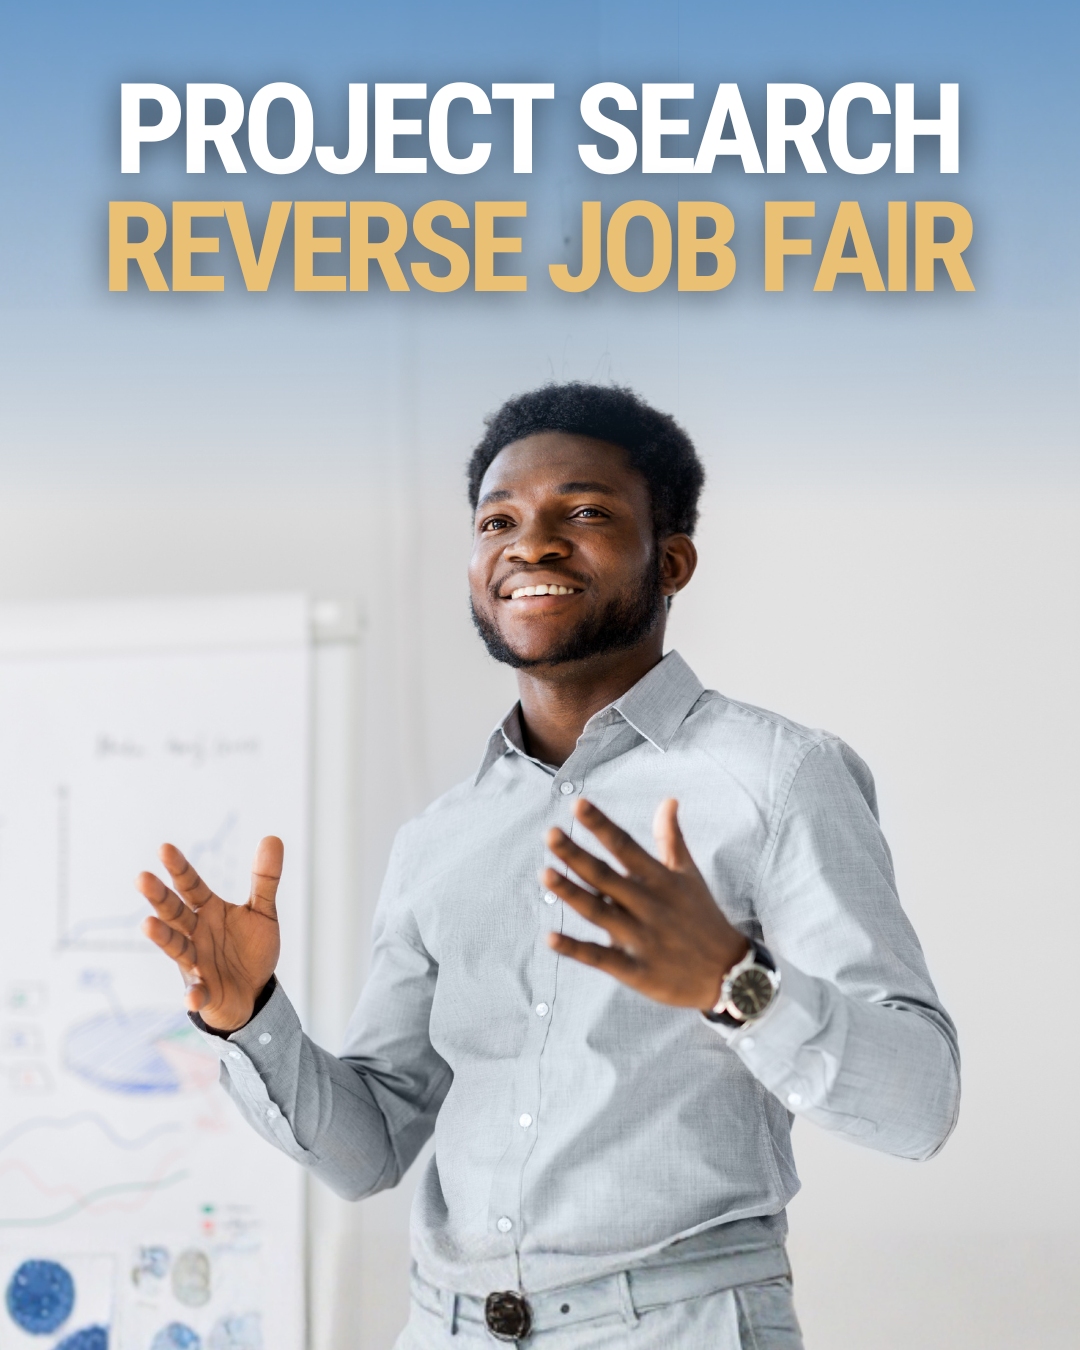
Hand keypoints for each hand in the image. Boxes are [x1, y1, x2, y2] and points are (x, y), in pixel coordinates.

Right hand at [135, 836, 282, 1031]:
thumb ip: (265, 879)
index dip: (179, 868)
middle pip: (174, 912)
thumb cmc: (249, 949)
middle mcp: (195, 934)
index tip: (164, 847)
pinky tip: (192, 997)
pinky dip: (195, 995)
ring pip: (177, 948)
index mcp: (208, 911)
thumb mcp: (262, 911)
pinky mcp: (205, 992)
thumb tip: (273, 837)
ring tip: (147, 924)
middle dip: (159, 897)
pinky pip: (198, 993)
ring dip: (163, 937)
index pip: (191, 885)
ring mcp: (196, 963)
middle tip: (142, 878)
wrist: (254, 991)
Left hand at [541, 798, 748, 1010]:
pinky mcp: (636, 970)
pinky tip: (550, 937)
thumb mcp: (689, 875)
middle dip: (576, 856)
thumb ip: (672, 838)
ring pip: (599, 913)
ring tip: (545, 874)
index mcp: (660, 880)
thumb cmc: (703, 916)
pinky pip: (601, 958)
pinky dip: (576, 949)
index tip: (578, 804)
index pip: (626, 846)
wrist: (729, 973)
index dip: (602, 825)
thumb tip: (668, 800)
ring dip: (571, 894)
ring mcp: (642, 938)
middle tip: (550, 834)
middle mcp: (649, 905)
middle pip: (606, 877)